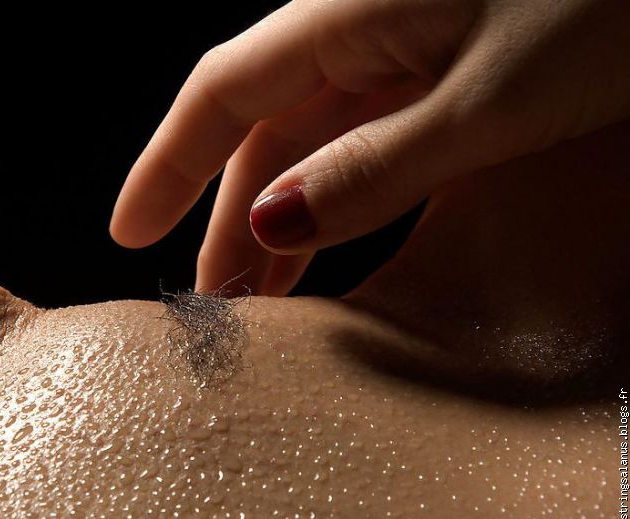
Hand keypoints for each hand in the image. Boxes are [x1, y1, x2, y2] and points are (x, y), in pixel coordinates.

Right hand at [109, 0, 629, 295]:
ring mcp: (399, 53)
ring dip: (279, 216)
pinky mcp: (438, 77)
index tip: (129, 228)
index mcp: (349, 15)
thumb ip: (375, 167)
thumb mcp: (485, 104)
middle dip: (227, 215)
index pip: (222, 92)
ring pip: (309, 142)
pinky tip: (320, 238)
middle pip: (262, 130)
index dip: (167, 162)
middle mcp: (359, 29)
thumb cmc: (604, 12)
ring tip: (261, 291)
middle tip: (213, 298)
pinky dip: (334, 196)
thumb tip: (274, 219)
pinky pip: (360, 142)